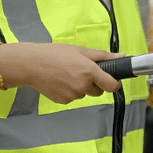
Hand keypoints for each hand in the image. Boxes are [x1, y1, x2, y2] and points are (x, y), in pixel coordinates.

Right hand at [1, 43, 120, 104]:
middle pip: (99, 91)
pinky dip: (70, 91)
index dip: (114, 83)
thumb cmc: (54, 54)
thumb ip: (103, 56)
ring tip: (67, 74)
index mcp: (89, 71)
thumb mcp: (80, 50)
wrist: (32, 64)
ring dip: (81, 87)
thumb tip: (121, 57)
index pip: (112, 86)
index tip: (111, 80)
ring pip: (85, 94)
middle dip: (95, 84)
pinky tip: (61, 81)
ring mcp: (73, 95)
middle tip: (82, 72)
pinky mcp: (64, 101)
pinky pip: (73, 98)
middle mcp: (83, 85)